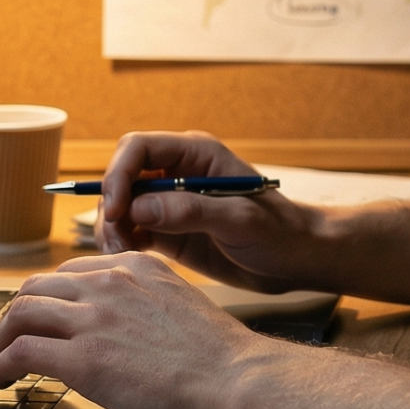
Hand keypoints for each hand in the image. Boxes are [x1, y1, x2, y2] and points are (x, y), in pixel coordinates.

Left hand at [0, 252, 284, 408]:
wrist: (237, 379)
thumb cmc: (220, 356)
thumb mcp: (178, 301)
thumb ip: (142, 300)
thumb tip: (119, 324)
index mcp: (133, 266)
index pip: (67, 273)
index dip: (45, 299)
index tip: (40, 320)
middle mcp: (108, 283)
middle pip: (34, 288)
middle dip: (14, 317)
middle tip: (10, 342)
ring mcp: (93, 318)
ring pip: (18, 315)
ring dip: (0, 341)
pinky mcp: (83, 358)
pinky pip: (21, 352)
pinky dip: (1, 366)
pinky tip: (4, 380)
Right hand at [96, 131, 322, 290]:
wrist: (297, 260)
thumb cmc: (280, 232)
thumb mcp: (240, 220)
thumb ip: (191, 210)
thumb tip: (139, 209)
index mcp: (196, 154)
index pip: (138, 148)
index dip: (118, 174)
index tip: (117, 210)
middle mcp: (177, 173)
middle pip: (123, 176)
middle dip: (112, 205)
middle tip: (115, 240)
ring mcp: (171, 202)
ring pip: (123, 206)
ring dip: (114, 228)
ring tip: (122, 254)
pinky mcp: (169, 231)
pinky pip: (133, 230)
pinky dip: (124, 243)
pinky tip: (133, 259)